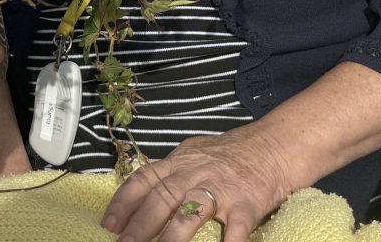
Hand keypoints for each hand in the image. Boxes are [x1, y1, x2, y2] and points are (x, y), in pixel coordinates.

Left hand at [100, 124, 291, 241]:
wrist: (271, 147)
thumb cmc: (229, 154)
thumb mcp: (194, 153)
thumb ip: (171, 171)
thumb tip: (141, 190)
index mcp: (180, 162)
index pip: (145, 179)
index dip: (124, 202)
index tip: (108, 224)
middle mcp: (196, 173)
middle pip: (162, 198)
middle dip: (140, 225)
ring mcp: (221, 189)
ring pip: (191, 213)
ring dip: (172, 238)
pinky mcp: (246, 204)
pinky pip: (235, 229)